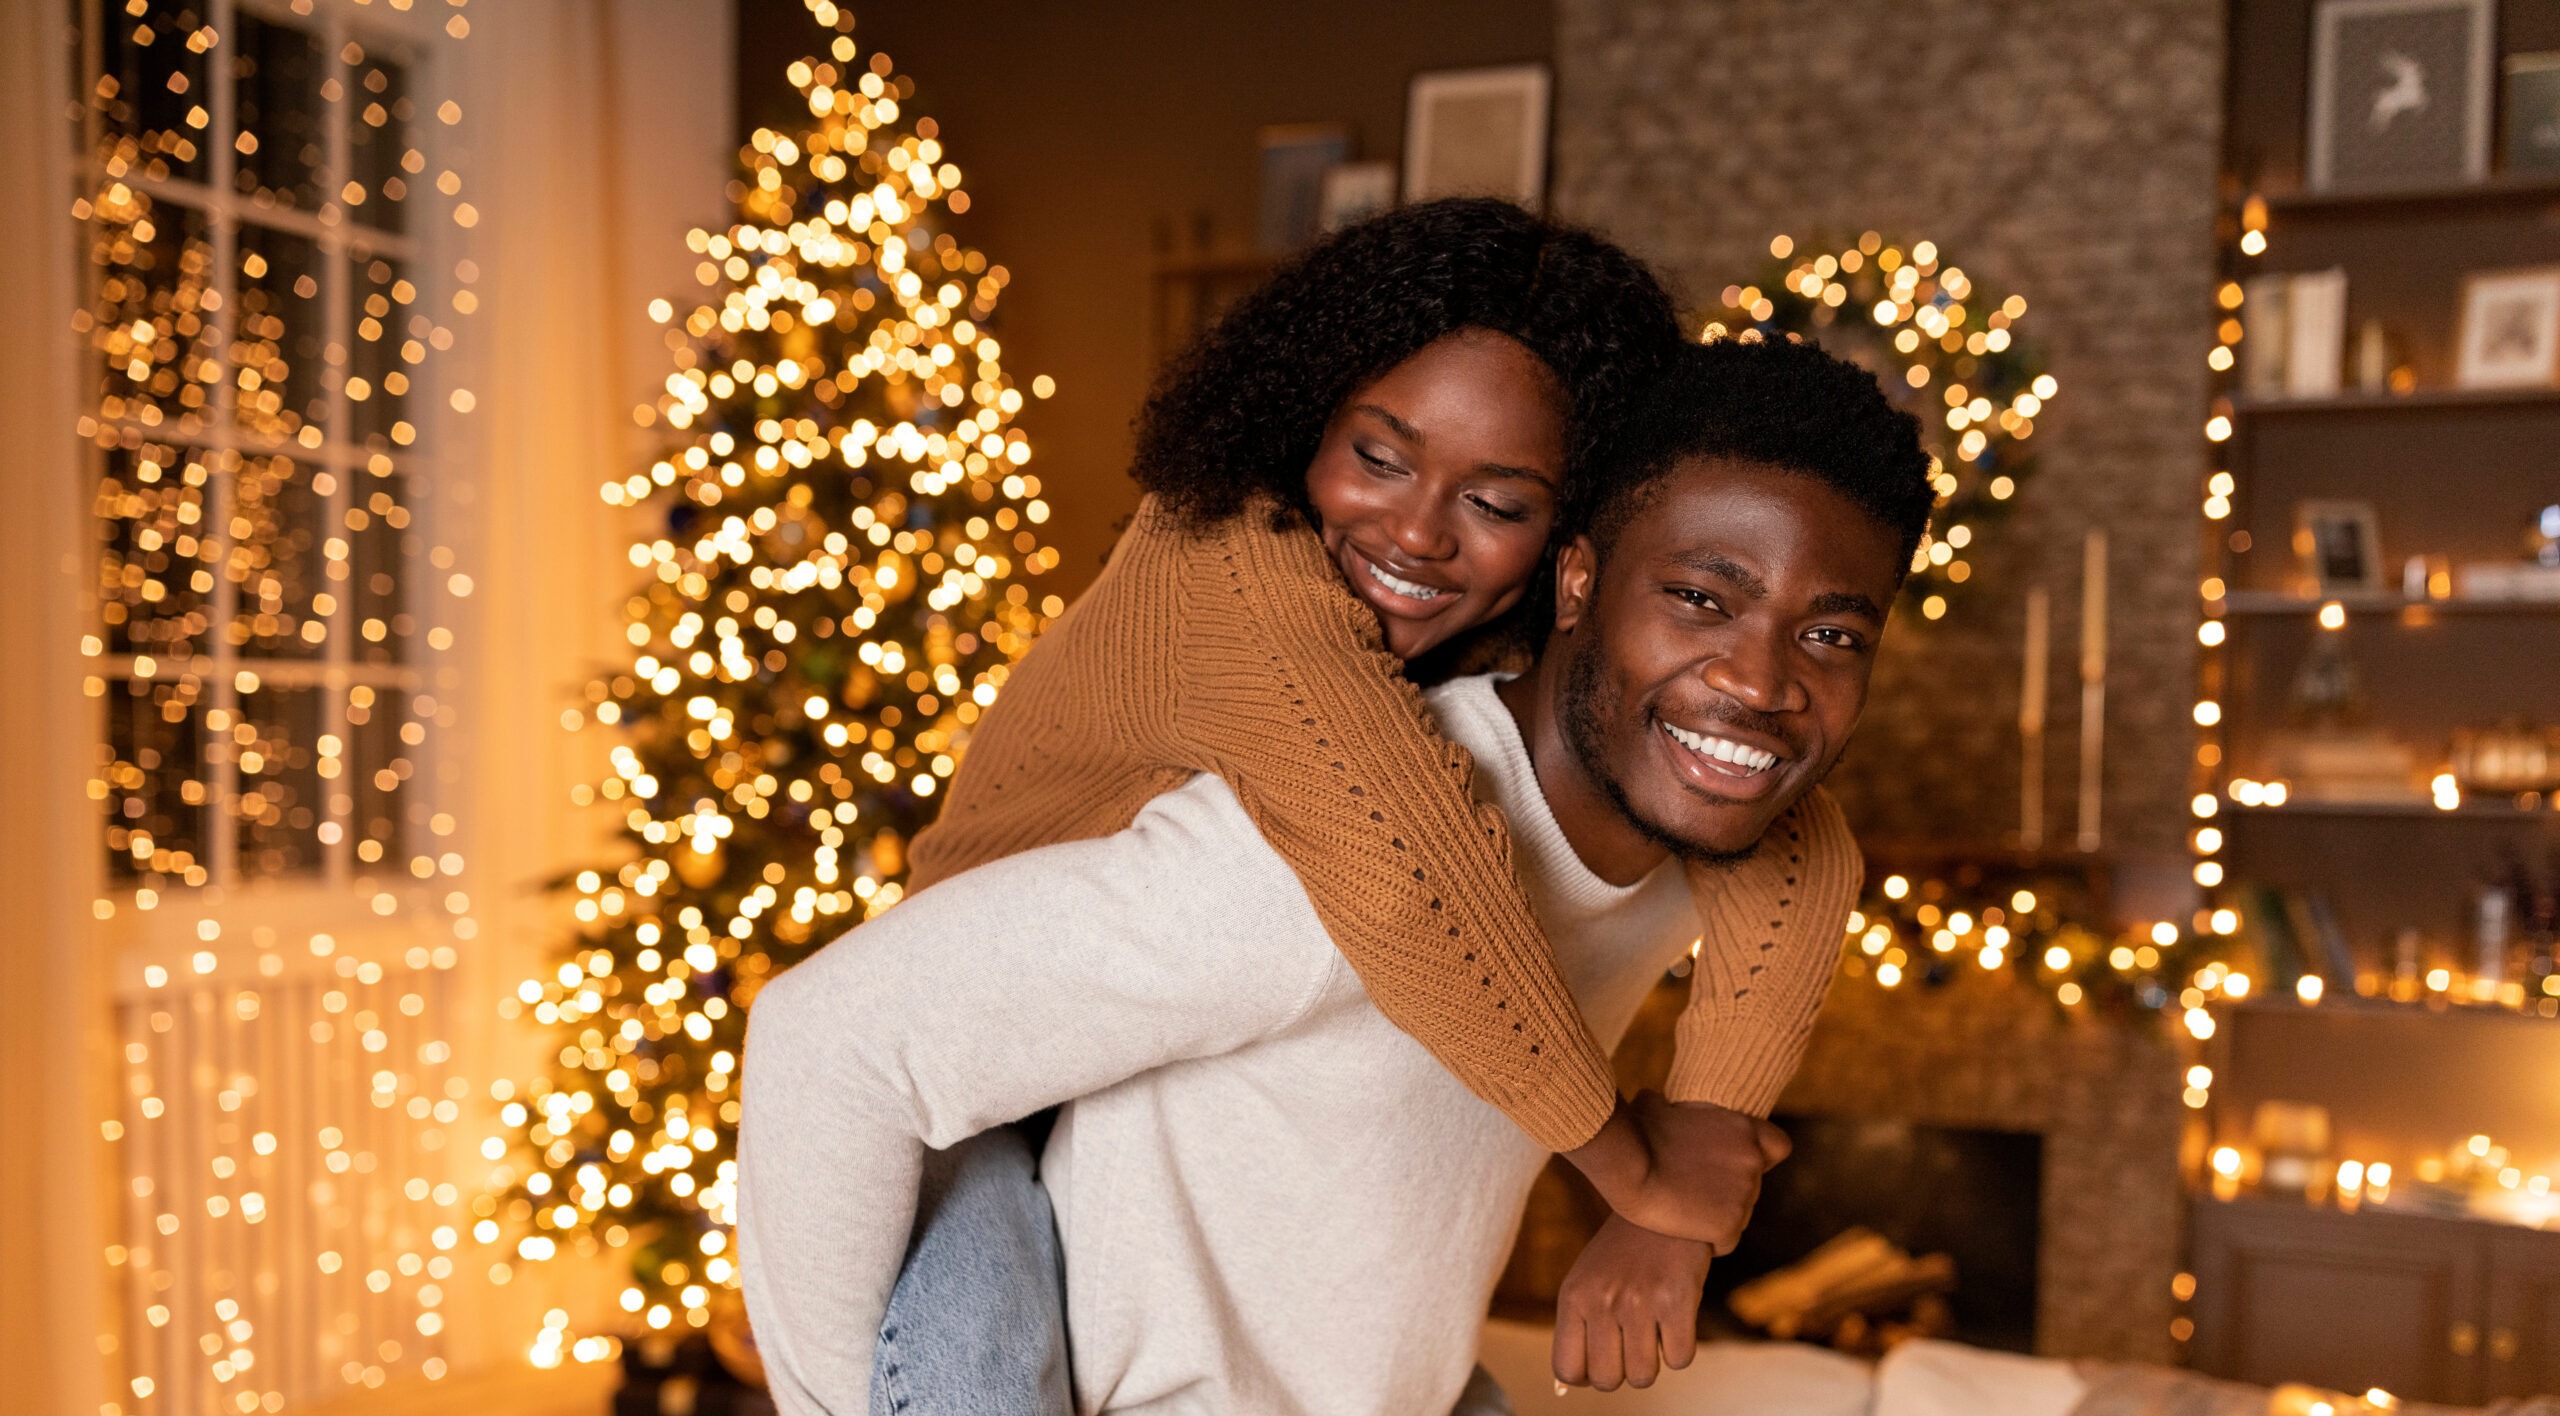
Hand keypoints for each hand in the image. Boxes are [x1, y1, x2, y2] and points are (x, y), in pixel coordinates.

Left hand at [1552, 1214, 1712, 1391]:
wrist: (1667, 1206)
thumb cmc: (1624, 1255)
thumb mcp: (1587, 1281)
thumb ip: (1576, 1330)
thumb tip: (1566, 1388)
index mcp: (1573, 1296)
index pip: (1567, 1369)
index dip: (1586, 1377)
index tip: (1602, 1361)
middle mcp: (1601, 1301)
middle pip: (1606, 1381)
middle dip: (1622, 1371)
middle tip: (1632, 1343)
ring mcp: (1639, 1302)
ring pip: (1643, 1376)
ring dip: (1653, 1362)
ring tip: (1654, 1329)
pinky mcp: (1677, 1302)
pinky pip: (1679, 1360)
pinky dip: (1681, 1350)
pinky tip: (1676, 1320)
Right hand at [1561, 1091, 1787, 1250]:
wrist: (1629, 1170)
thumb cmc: (1635, 1135)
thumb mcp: (1654, 1107)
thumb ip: (1669, 1105)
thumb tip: (1658, 1099)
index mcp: (1743, 1129)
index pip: (1778, 1146)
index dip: (1761, 1158)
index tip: (1736, 1164)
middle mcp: (1752, 1161)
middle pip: (1752, 1187)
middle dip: (1727, 1191)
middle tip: (1693, 1192)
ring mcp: (1744, 1195)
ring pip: (1740, 1216)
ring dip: (1717, 1216)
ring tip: (1682, 1211)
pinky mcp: (1729, 1225)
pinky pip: (1726, 1241)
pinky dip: (1708, 1240)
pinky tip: (1683, 1231)